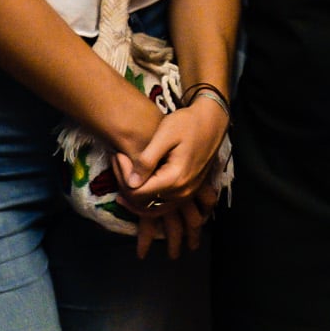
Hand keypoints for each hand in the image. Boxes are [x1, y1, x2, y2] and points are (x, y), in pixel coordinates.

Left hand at [113, 101, 229, 259]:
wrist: (211, 122)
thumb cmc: (187, 123)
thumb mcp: (164, 135)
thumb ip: (146, 160)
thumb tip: (130, 183)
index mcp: (175, 179)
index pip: (137, 192)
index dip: (122, 176)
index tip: (118, 155)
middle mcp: (181, 193)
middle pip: (141, 203)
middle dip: (124, 185)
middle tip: (118, 161)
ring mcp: (185, 195)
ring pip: (151, 208)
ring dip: (133, 194)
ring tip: (122, 174)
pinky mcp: (187, 192)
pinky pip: (162, 206)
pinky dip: (146, 199)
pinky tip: (137, 185)